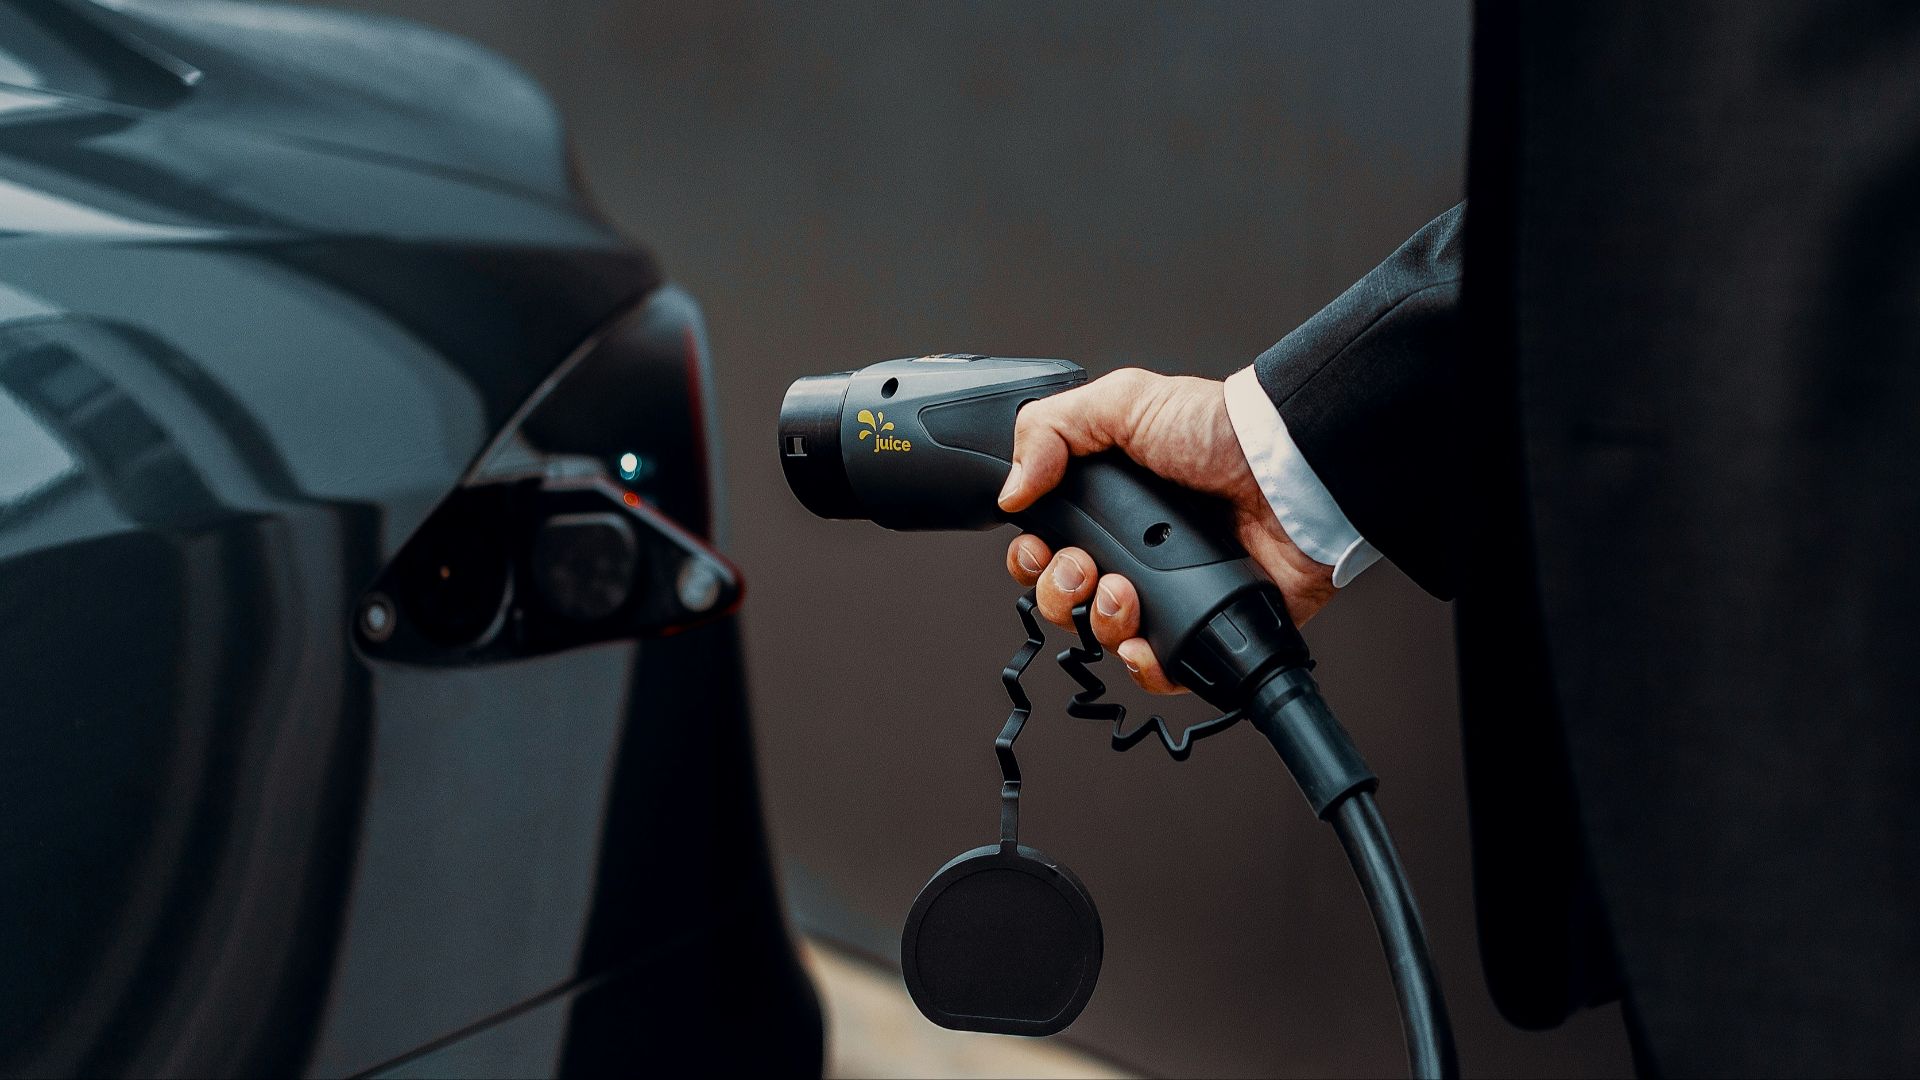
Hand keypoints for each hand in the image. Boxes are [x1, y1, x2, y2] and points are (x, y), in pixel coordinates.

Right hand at [997, 368, 1333, 693]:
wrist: (1289, 472)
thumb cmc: (1220, 431)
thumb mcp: (1123, 402)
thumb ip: (1050, 430)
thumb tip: (1010, 489)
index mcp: (1111, 505)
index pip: (1047, 547)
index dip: (1032, 557)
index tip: (1038, 547)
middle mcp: (1136, 552)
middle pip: (1065, 600)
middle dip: (1059, 593)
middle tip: (1084, 568)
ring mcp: (1171, 592)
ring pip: (1105, 637)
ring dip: (1099, 622)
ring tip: (1124, 592)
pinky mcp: (1206, 626)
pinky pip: (1160, 670)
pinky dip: (1143, 665)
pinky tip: (1145, 642)